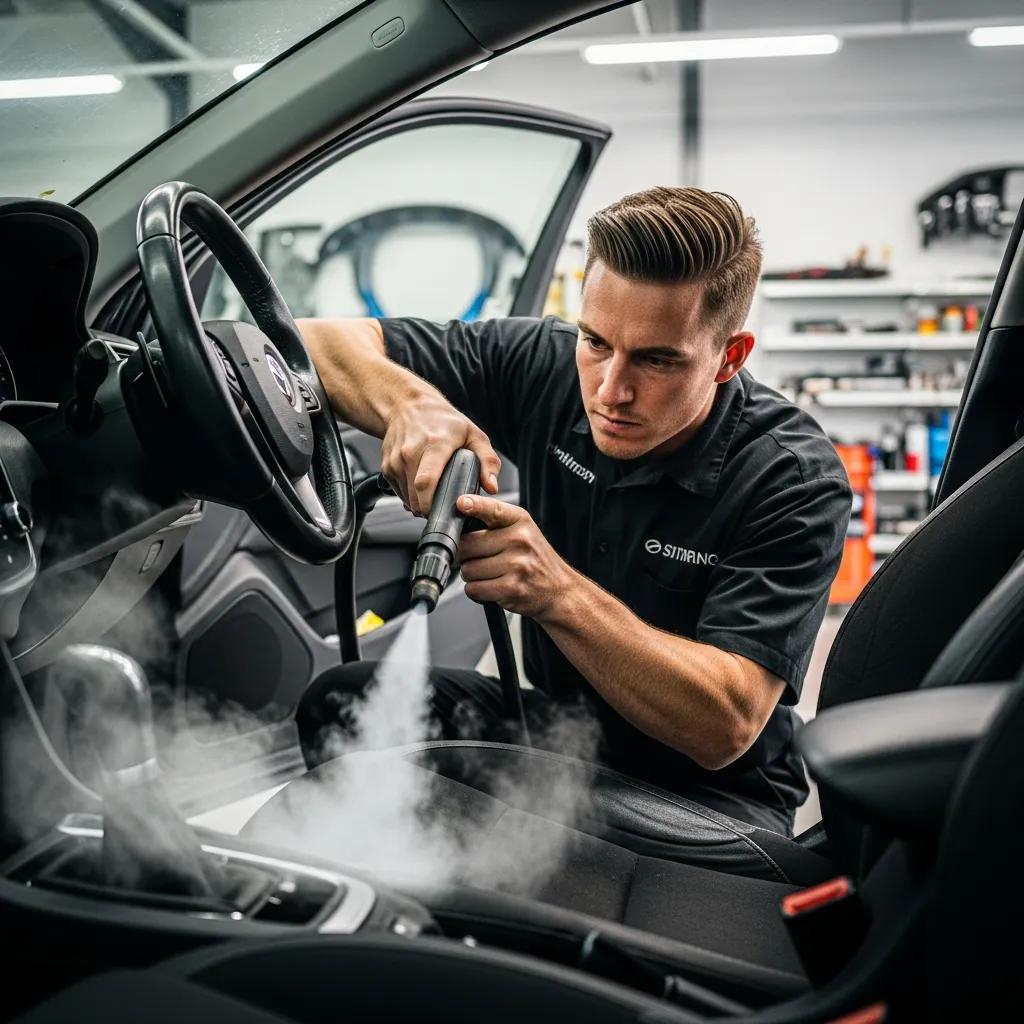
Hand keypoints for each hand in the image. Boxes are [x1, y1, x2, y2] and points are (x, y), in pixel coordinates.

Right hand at [381, 392, 500, 515]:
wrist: (408, 405)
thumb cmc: (443, 420)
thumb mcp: (473, 435)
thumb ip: (488, 461)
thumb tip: (492, 487)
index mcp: (435, 444)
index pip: (426, 482)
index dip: (431, 504)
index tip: (443, 513)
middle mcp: (411, 452)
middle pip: (416, 495)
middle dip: (429, 509)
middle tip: (443, 509)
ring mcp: (395, 460)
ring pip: (407, 497)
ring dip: (420, 503)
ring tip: (433, 494)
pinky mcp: (386, 466)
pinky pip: (399, 492)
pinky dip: (410, 495)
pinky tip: (421, 486)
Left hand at [456, 495, 573, 620]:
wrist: (560, 590)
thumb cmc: (536, 560)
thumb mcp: (523, 532)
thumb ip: (494, 524)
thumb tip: (456, 528)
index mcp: (520, 521)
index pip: (492, 509)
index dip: (474, 505)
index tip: (461, 503)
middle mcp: (519, 540)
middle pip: (467, 545)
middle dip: (465, 556)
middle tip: (479, 559)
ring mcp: (516, 565)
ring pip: (468, 570)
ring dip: (472, 576)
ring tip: (491, 575)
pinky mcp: (511, 588)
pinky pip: (474, 589)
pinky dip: (477, 591)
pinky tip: (492, 587)